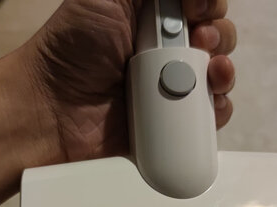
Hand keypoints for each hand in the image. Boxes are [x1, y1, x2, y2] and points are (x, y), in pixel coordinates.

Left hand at [17, 0, 235, 163]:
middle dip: (219, 38)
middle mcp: (166, 52)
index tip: (197, 12)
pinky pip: (207, 118)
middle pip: (215, 40)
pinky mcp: (171, 125)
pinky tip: (211, 102)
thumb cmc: (74, 47)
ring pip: (218, 78)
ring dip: (224, 73)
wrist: (52, 108)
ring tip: (212, 74)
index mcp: (153, 20)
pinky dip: (217, 110)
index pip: (200, 9)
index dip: (209, 8)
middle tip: (201, 42)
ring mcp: (170, 90)